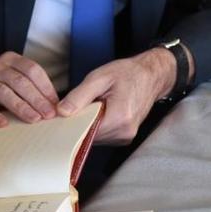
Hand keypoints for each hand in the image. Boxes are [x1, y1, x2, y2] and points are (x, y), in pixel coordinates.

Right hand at [0, 53, 58, 127]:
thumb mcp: (9, 76)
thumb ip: (28, 86)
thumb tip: (54, 105)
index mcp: (9, 59)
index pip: (32, 70)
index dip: (46, 87)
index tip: (56, 104)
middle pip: (20, 81)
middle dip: (37, 99)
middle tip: (49, 115)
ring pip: (3, 92)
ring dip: (21, 107)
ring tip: (34, 119)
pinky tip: (3, 124)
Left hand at [57, 48, 179, 144]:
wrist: (151, 76)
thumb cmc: (127, 73)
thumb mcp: (100, 78)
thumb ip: (79, 96)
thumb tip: (62, 112)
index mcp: (119, 118)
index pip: (84, 131)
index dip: (69, 123)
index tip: (59, 115)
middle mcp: (124, 133)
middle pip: (88, 136)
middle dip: (77, 123)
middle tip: (71, 107)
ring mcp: (125, 137)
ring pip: (94, 137)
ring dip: (86, 124)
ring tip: (88, 107)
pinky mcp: (124, 137)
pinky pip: (102, 135)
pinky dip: (95, 125)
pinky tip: (95, 112)